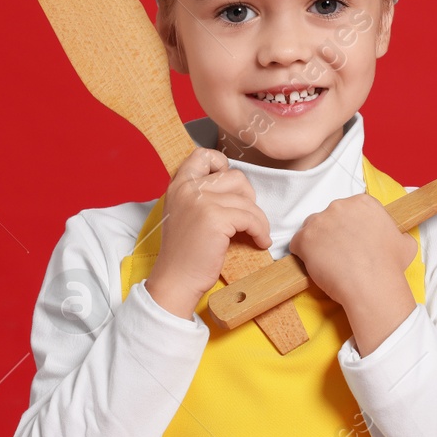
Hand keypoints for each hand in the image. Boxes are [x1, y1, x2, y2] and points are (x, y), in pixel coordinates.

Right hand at [145, 148, 271, 319]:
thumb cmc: (184, 253)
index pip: (202, 155)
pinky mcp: (215, 218)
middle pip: (235, 177)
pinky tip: (259, 242)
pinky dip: (260, 230)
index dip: (222, 164)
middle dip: (249, 197)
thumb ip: (199, 195)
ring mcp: (200, 201)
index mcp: (178, 185)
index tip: (233, 187)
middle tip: (248, 217)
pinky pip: (250, 218)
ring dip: (258, 219)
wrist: (176, 281)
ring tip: (257, 234)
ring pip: (246, 200)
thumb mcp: (184, 213)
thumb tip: (234, 185)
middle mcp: (187, 188)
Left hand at [289, 194, 417, 350]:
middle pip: (330, 217)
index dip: (351, 228)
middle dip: (333, 234)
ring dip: (317, 243)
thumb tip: (399, 239)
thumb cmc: (389, 266)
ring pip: (312, 229)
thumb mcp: (405, 244)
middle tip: (342, 253)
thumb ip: (397, 235)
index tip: (354, 241)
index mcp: (363, 203)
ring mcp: (320, 220)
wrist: (372, 284)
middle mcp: (340, 206)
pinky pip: (297, 244)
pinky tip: (316, 266)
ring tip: (329, 262)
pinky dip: (303, 255)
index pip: (349, 211)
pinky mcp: (304, 238)